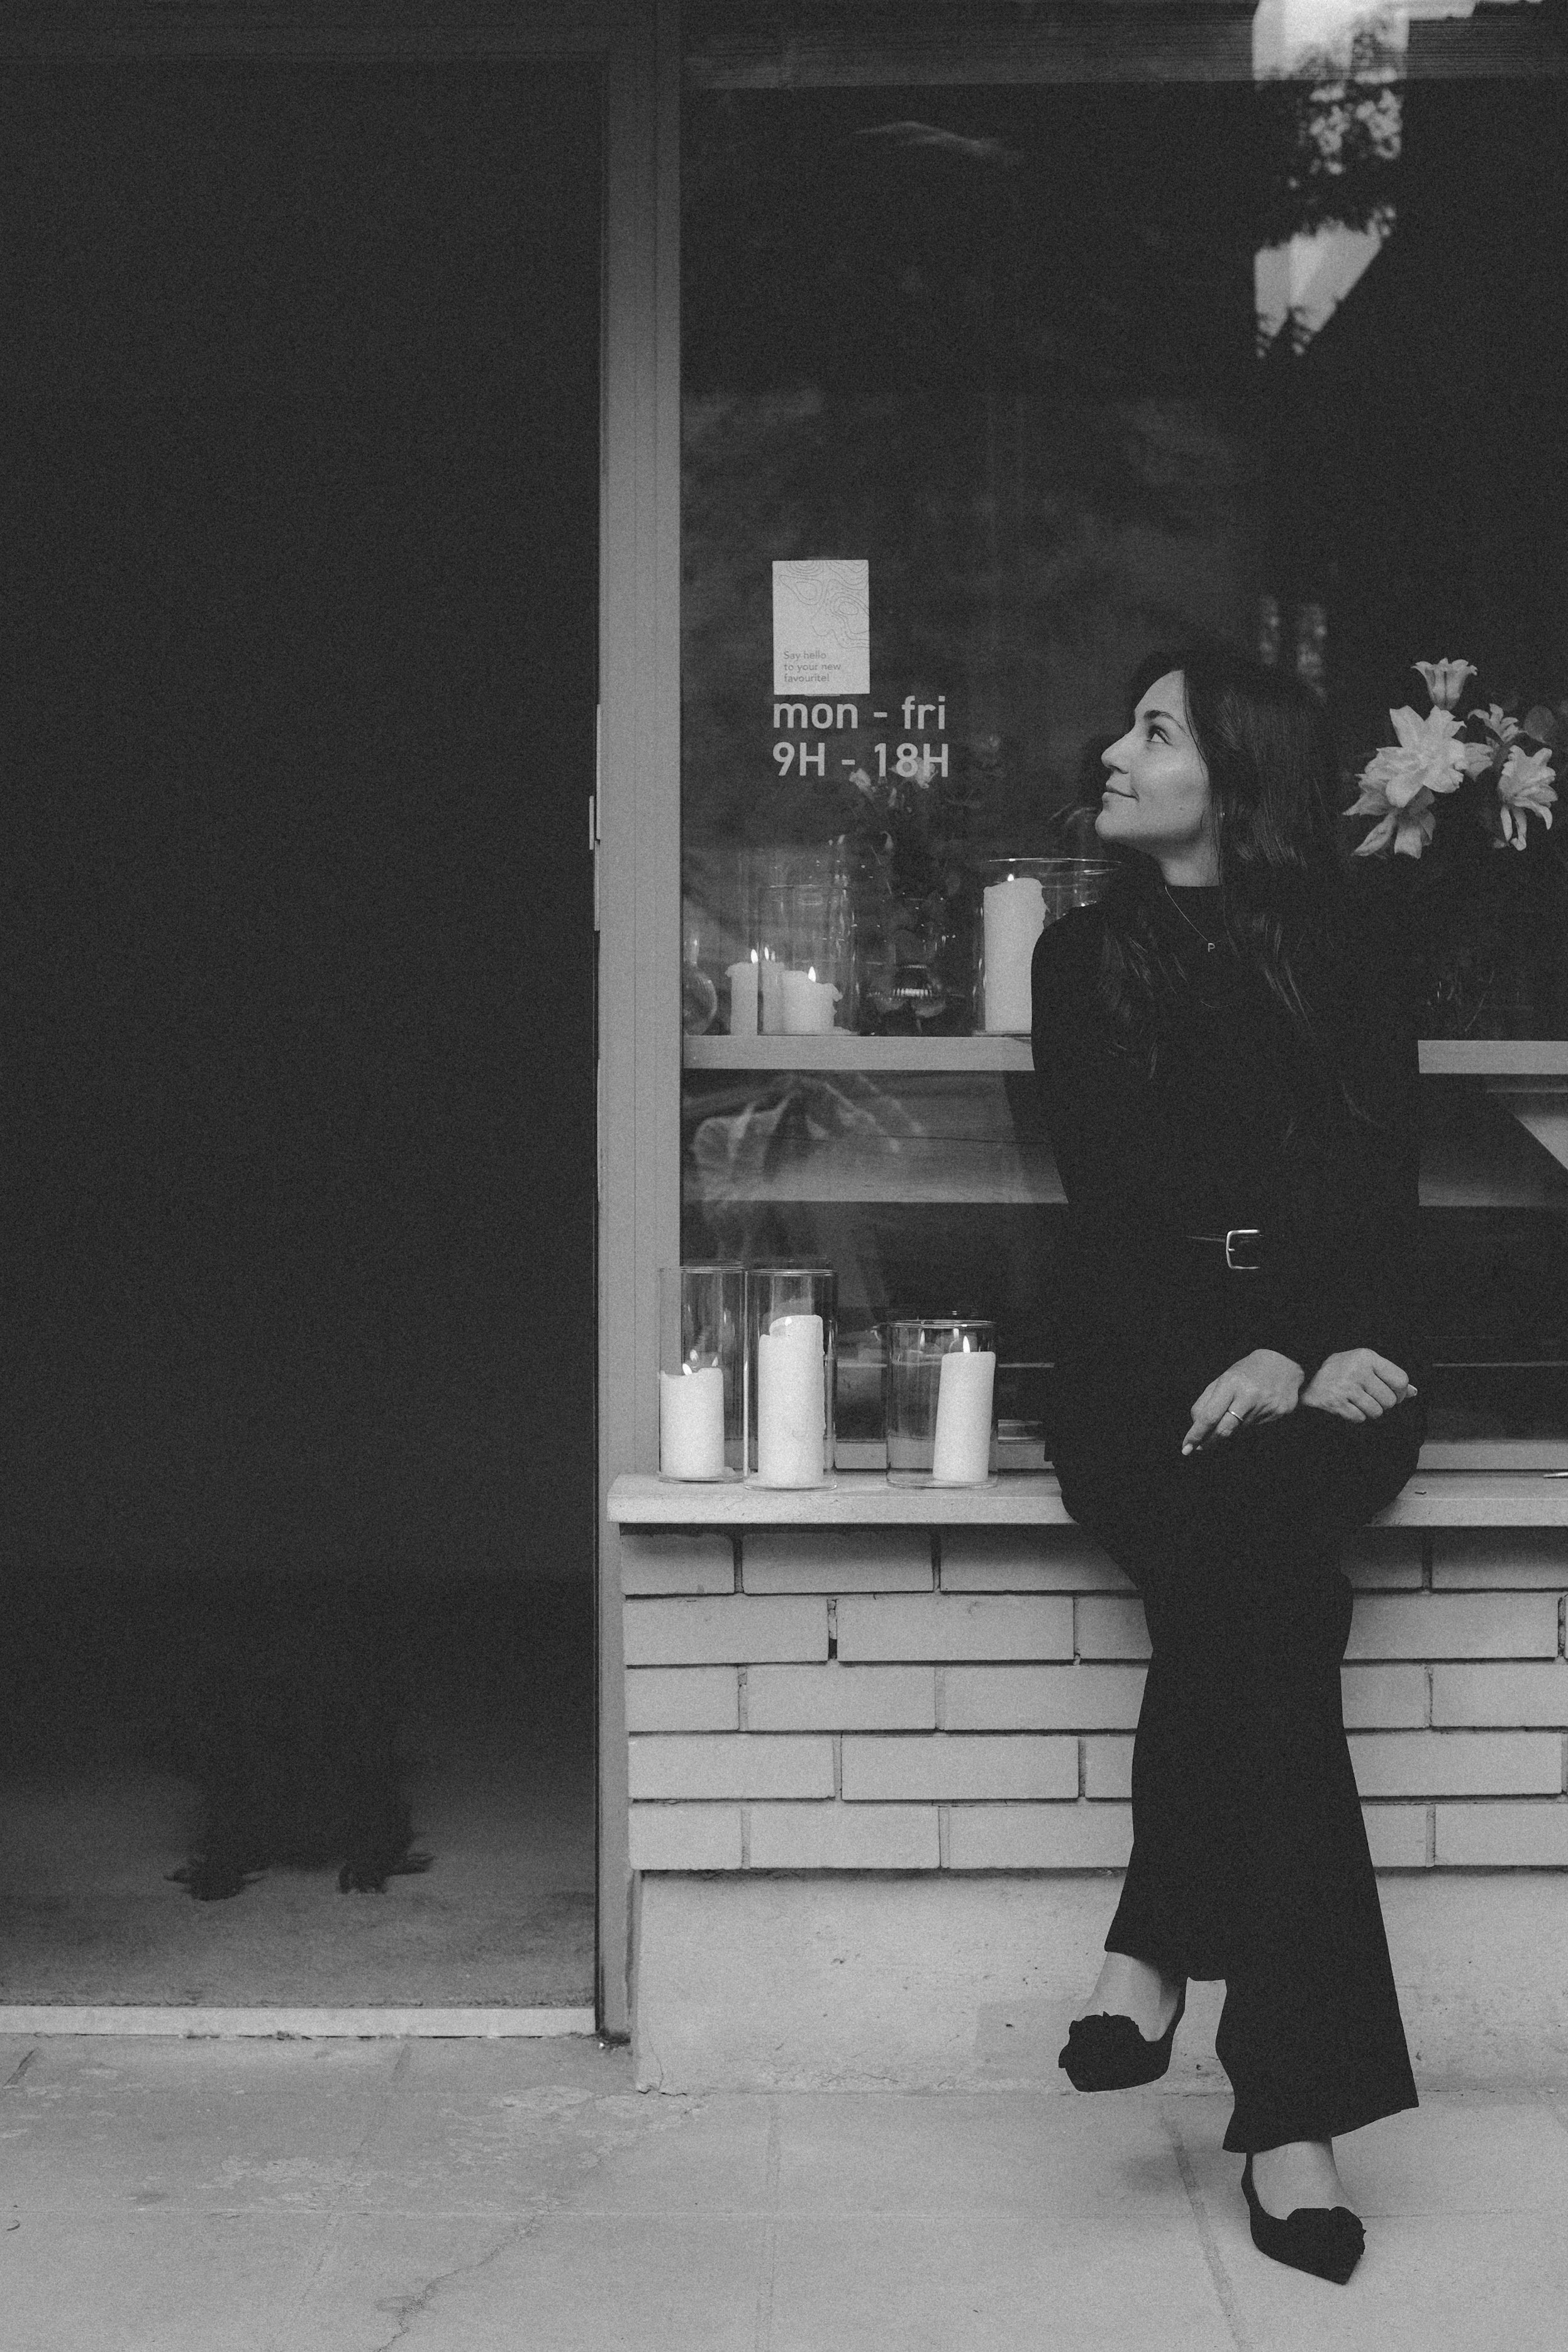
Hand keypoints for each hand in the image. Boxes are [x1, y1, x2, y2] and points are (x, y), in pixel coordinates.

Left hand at [1182, 1349, 1303, 1455]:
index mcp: (1231, 1383)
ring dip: (1232, 1427)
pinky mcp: (1280, 1413)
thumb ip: (1206, 1401)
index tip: (1186, 1447)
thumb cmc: (1248, 1371)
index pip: (1209, 1416)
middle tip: (1200, 1447)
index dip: (1197, 1434)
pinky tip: (1256, 1408)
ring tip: (1239, 1409)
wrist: (1285, 1361)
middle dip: (1209, 1441)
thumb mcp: (1223, 1379)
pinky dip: (1250, 1422)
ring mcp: (1266, 1406)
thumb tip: (1196, 1425)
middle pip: (1224, 1429)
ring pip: (1240, 1429)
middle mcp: (1249, 1396)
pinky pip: (1257, 1427)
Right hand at [1301, 1348, 1417, 1421]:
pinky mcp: (1336, 1403)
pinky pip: (1360, 1418)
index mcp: (1367, 1357)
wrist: (1304, 1377)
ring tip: (1357, 1402)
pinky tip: (1347, 1406)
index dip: (1400, 1392)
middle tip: (1370, 1398)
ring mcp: (1346, 1387)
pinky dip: (1355, 1416)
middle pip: (1390, 1400)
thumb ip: (1388, 1376)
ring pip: (1376, 1412)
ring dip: (1369, 1411)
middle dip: (1383, 1404)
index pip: (1400, 1380)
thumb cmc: (1338, 1371)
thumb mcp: (1363, 1364)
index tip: (1393, 1394)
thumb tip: (1413, 1392)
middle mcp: (1357, 1370)